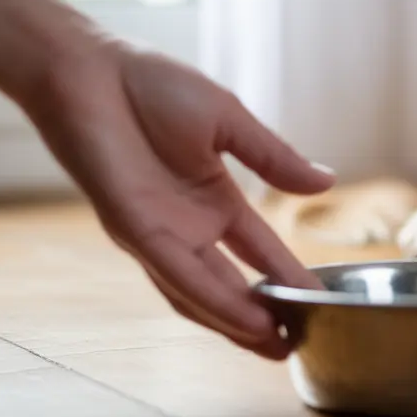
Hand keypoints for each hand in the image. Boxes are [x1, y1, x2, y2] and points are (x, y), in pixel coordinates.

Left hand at [21, 34, 333, 359]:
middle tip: (300, 343)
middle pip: (232, 285)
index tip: (322, 299)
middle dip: (265, 316)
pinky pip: (178, 274)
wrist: (90, 70)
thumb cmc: (151, 86)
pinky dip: (212, 301)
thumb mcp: (230, 122)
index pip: (261, 250)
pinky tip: (244, 320)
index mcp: (214, 200)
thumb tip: (326, 182)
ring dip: (238, 323)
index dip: (289, 276)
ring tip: (277, 346)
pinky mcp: (134, 230)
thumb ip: (274, 158)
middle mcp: (187, 227)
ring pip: (203, 293)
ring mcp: (159, 234)